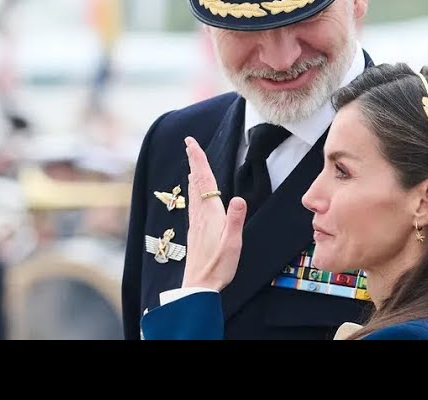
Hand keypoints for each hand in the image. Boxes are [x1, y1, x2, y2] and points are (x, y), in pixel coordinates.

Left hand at [182, 136, 246, 290]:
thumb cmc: (218, 265)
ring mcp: (197, 222)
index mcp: (211, 213)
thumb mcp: (232, 242)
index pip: (205, 181)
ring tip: (192, 163)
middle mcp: (201, 214)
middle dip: (194, 162)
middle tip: (189, 144)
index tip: (192, 143)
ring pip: (194, 192)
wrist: (199, 285)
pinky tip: (194, 193)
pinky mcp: (196, 230)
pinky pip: (194, 203)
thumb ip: (235, 220)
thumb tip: (237, 198)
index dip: (199, 161)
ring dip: (194, 174)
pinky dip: (194, 190)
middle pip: (197, 182)